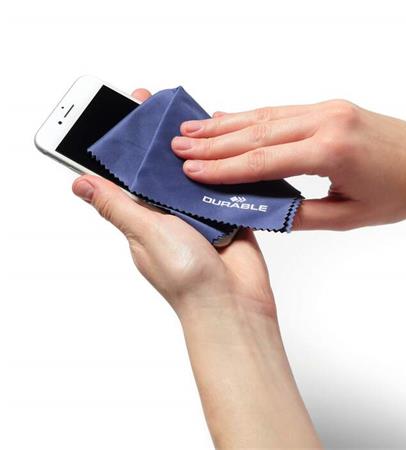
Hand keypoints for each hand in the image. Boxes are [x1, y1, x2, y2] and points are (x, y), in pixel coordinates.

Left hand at [72, 89, 321, 448]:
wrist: (235, 305)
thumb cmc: (187, 279)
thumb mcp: (146, 235)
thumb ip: (118, 206)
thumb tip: (80, 184)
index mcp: (143, 219)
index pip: (128, 174)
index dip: (125, 145)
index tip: (124, 112)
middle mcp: (169, 214)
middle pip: (163, 169)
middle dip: (162, 140)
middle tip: (160, 105)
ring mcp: (200, 214)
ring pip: (195, 174)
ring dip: (195, 153)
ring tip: (193, 120)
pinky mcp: (227, 215)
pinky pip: (223, 186)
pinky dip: (224, 170)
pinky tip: (224, 148)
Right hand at [171, 100, 405, 229]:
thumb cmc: (398, 194)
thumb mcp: (347, 217)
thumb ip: (300, 216)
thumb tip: (259, 212)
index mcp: (331, 151)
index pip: (264, 160)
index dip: (224, 167)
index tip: (192, 170)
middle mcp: (326, 122)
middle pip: (257, 132)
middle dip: (213, 141)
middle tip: (177, 146)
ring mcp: (328, 109)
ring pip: (266, 116)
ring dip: (226, 124)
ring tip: (192, 130)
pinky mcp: (330, 107)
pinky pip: (282, 110)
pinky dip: (252, 116)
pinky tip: (229, 119)